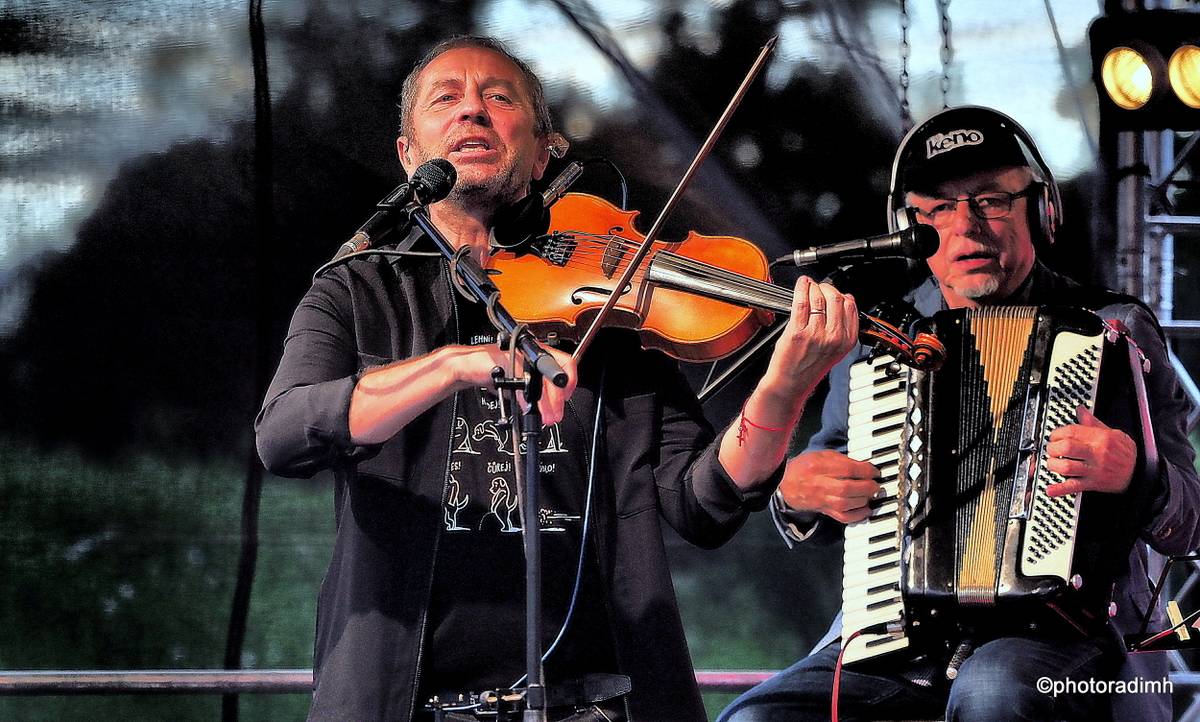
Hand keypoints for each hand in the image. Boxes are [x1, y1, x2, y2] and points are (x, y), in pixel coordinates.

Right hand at [456, 345, 577, 424]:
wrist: (468, 365)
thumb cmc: (493, 371)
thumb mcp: (520, 383)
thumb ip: (535, 392)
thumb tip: (550, 406)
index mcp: (538, 353)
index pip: (566, 363)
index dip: (570, 383)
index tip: (565, 399)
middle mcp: (531, 351)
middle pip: (555, 373)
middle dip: (557, 399)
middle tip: (556, 414)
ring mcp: (518, 354)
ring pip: (539, 379)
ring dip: (544, 402)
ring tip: (546, 415)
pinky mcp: (504, 360)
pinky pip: (520, 381)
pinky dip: (524, 398)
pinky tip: (526, 406)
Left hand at [761, 277, 858, 405]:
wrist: (790, 384)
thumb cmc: (809, 368)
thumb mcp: (835, 350)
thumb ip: (841, 328)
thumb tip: (842, 301)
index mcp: (846, 341)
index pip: (850, 307)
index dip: (841, 294)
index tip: (835, 292)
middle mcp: (834, 337)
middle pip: (836, 299)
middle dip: (827, 288)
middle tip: (820, 288)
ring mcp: (816, 334)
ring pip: (819, 299)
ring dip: (813, 288)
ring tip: (809, 286)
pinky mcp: (797, 332)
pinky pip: (802, 303)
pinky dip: (801, 289)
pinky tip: (801, 285)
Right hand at [778, 450, 881, 523]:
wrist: (786, 484)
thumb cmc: (805, 467)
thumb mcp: (822, 455)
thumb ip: (843, 460)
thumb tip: (865, 466)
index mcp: (819, 466)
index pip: (847, 469)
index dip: (865, 470)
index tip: (875, 471)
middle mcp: (820, 484)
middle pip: (847, 488)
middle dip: (867, 487)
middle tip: (875, 484)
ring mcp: (822, 499)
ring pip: (846, 504)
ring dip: (863, 500)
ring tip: (871, 494)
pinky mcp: (825, 510)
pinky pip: (843, 517)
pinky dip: (858, 515)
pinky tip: (866, 509)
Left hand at [1044, 405, 1135, 496]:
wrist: (1142, 473)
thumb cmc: (1126, 453)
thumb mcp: (1114, 433)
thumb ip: (1093, 423)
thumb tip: (1081, 410)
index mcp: (1101, 438)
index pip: (1072, 431)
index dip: (1057, 433)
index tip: (1054, 436)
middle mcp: (1097, 453)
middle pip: (1066, 447)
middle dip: (1053, 447)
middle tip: (1051, 449)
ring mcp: (1094, 469)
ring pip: (1066, 467)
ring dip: (1053, 465)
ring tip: (1052, 463)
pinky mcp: (1094, 483)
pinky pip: (1074, 486)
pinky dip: (1060, 489)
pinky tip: (1050, 490)